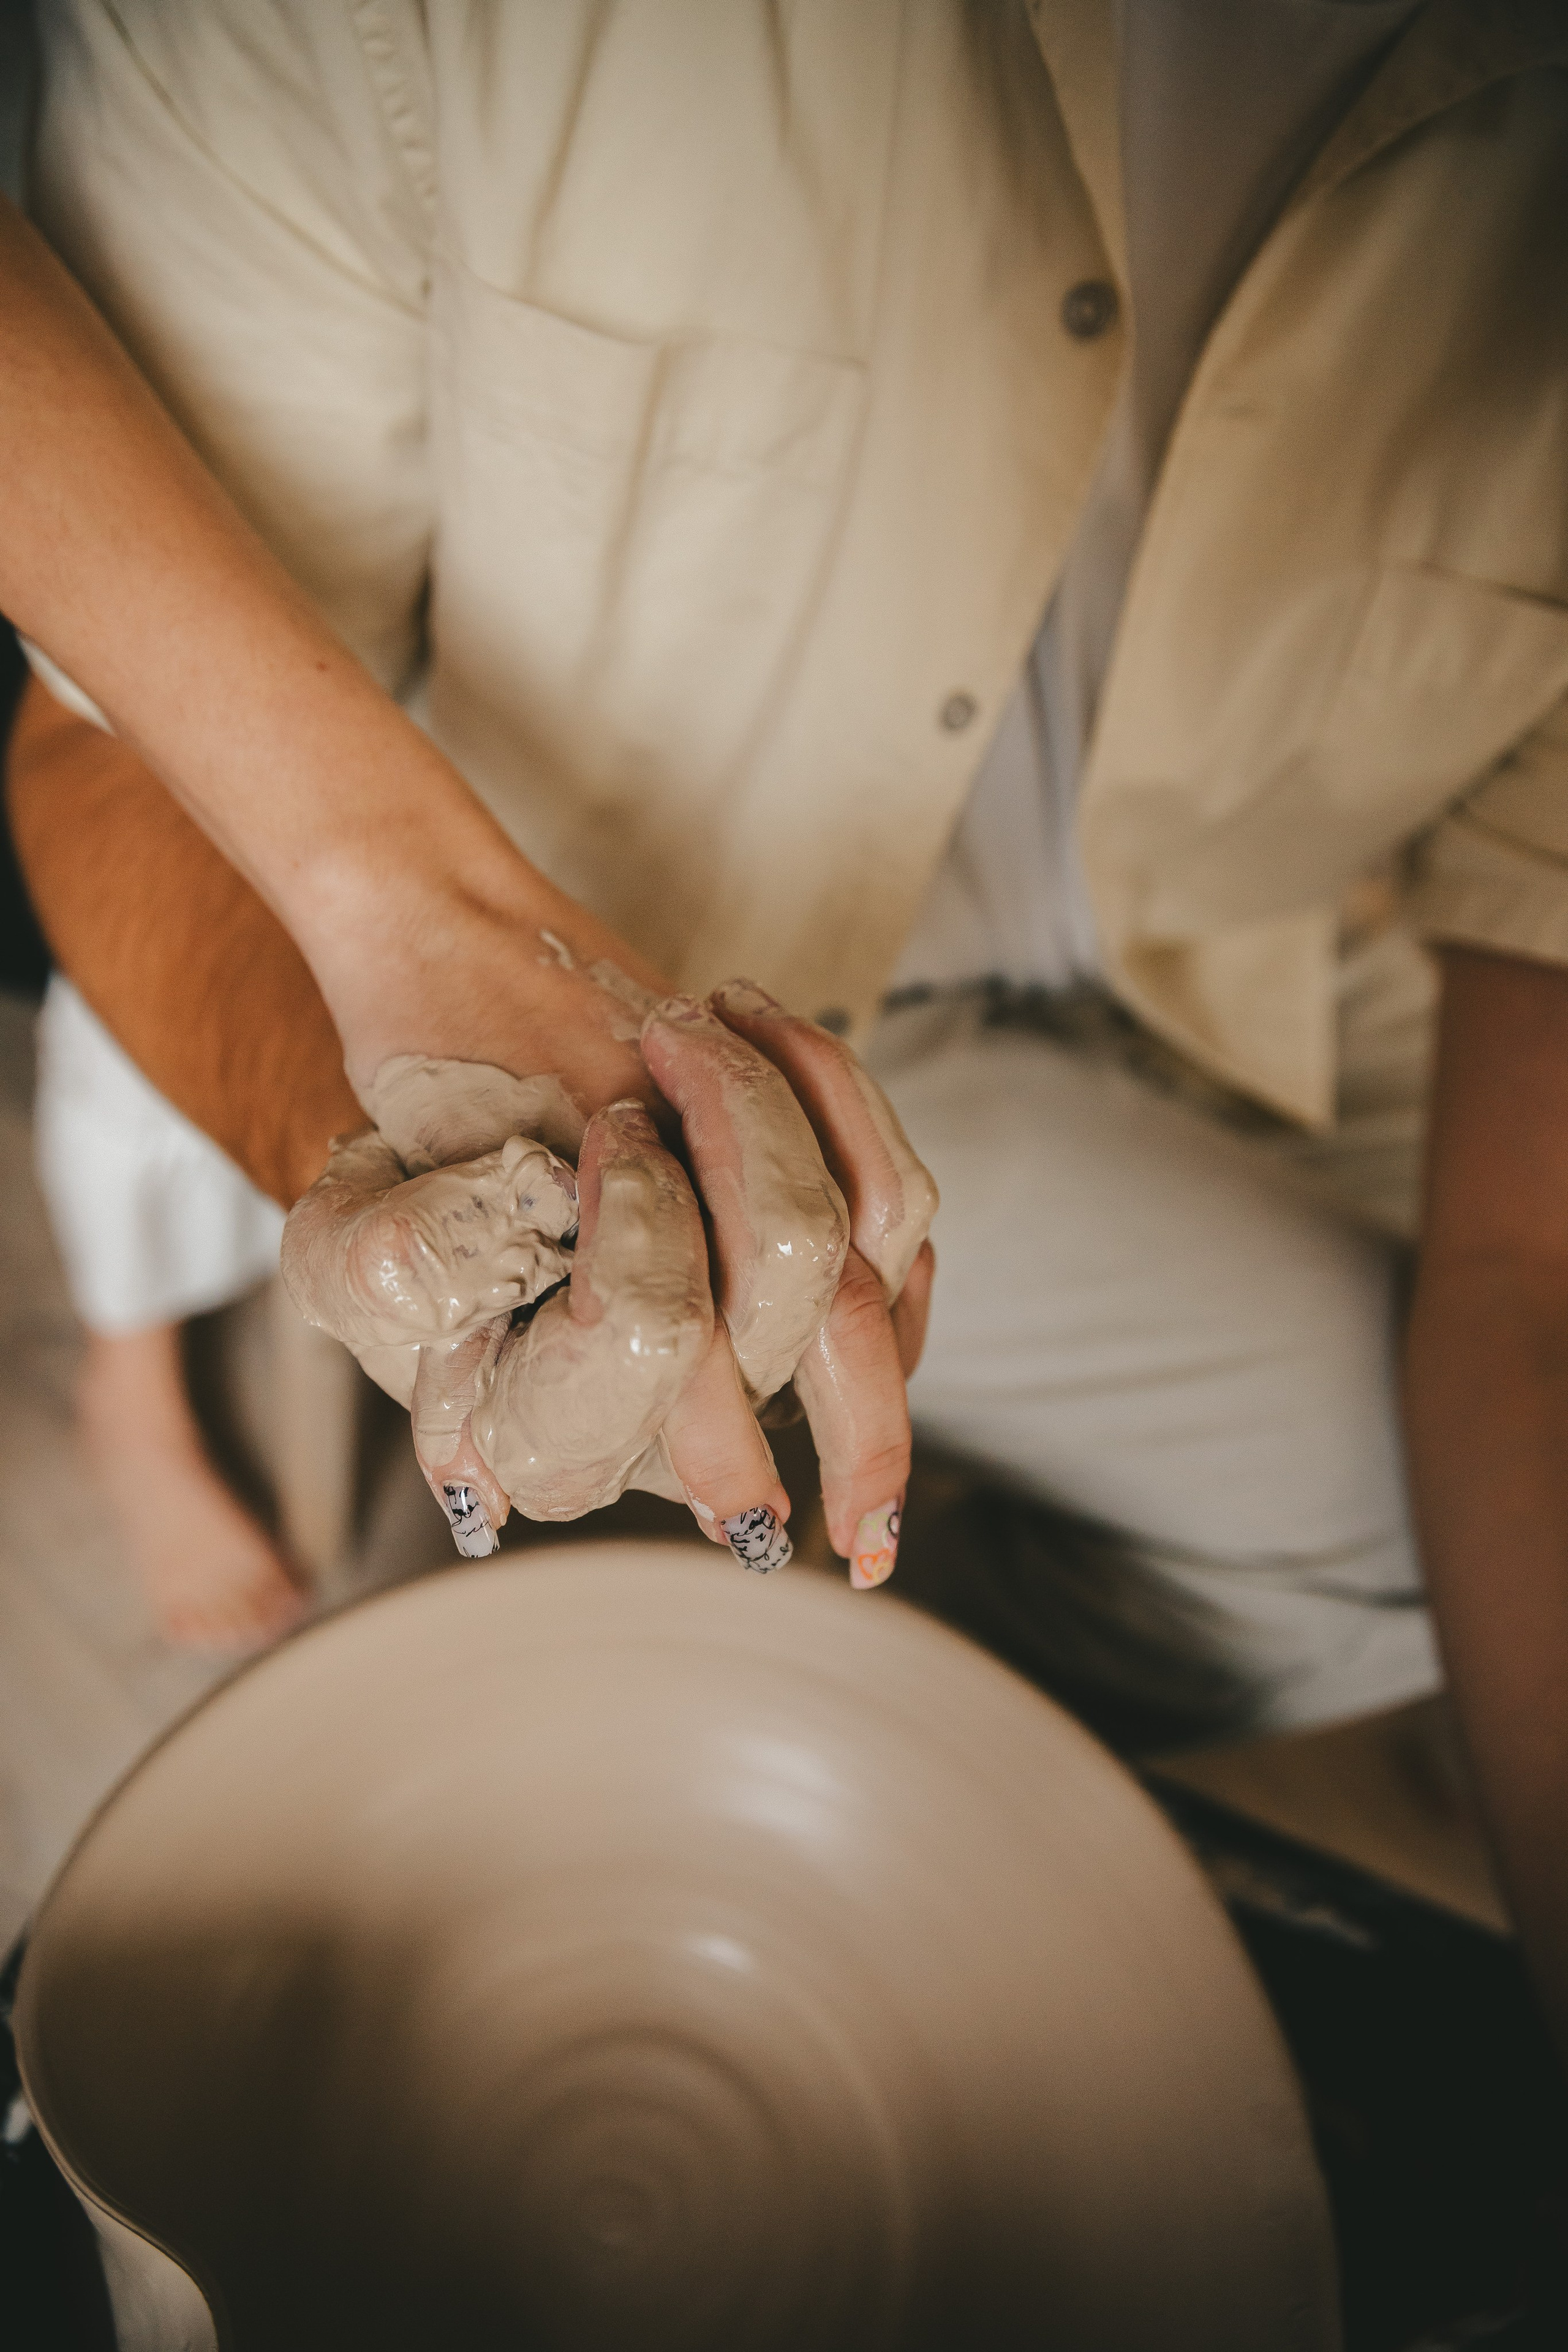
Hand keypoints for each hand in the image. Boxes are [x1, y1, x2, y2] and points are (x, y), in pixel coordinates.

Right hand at [282, 962, 936, 1584]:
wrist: (470, 1093)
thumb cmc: (409, 1168)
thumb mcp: (346, 1235)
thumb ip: (392, 1274)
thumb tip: (511, 1287)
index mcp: (562, 1437)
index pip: (659, 1340)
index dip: (640, 1211)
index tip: (596, 1119)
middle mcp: (686, 1432)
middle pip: (797, 1302)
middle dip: (742, 1130)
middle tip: (659, 1040)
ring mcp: (770, 1365)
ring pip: (864, 1250)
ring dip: (786, 1100)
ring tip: (693, 1021)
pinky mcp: (835, 1289)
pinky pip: (898, 1212)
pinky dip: (839, 1099)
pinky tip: (753, 1029)